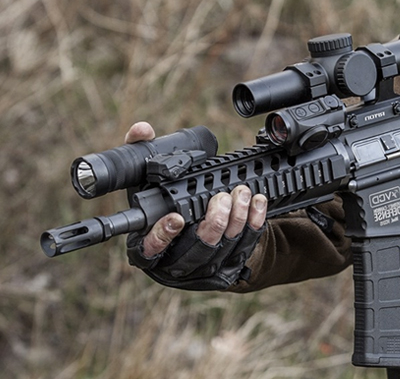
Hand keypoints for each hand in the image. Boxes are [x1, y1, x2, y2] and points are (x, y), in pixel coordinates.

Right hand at [122, 122, 268, 290]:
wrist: (195, 230)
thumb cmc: (166, 204)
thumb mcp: (148, 181)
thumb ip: (142, 154)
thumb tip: (142, 130)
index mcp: (149, 247)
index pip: (149, 251)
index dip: (161, 237)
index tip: (176, 218)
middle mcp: (175, 263)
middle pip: (196, 251)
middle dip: (213, 223)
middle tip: (221, 198)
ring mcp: (203, 269)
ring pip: (222, 250)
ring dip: (236, 221)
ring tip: (242, 194)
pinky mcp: (229, 266)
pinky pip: (244, 248)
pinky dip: (254, 224)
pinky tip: (257, 203)